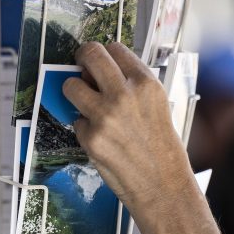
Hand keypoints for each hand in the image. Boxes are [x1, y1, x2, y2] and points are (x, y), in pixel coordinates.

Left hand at [62, 41, 195, 213]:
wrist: (162, 185)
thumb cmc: (162, 147)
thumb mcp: (157, 105)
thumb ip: (131, 85)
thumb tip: (98, 72)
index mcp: (145, 83)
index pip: (114, 48)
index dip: (105, 55)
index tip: (100, 62)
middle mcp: (124, 94)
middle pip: (90, 54)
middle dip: (82, 58)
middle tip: (81, 67)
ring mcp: (105, 115)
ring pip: (71, 85)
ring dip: (75, 92)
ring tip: (87, 105)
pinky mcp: (91, 137)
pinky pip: (76, 121)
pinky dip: (84, 128)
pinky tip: (102, 139)